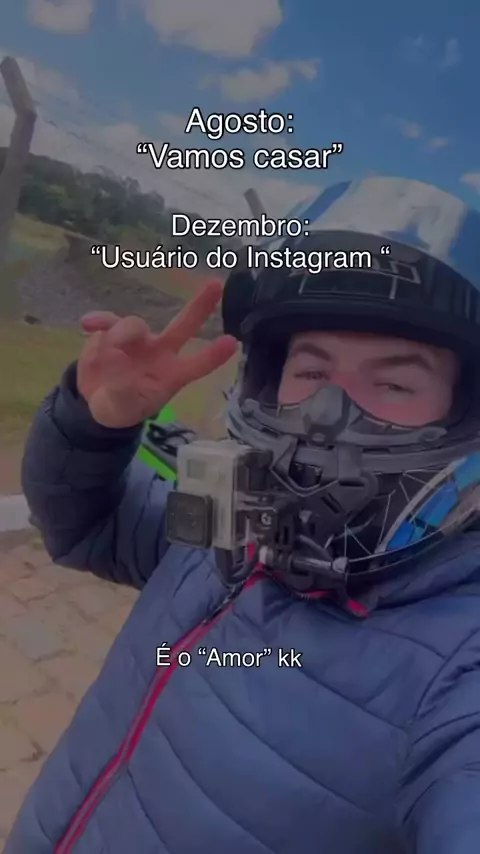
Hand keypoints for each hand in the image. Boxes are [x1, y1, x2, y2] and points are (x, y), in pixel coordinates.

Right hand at [77, 280, 237, 427]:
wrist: (95, 400)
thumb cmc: (120, 406)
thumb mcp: (121, 408)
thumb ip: (121, 388)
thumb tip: (115, 356)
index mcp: (171, 375)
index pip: (196, 365)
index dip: (213, 355)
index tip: (232, 342)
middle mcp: (160, 352)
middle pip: (183, 325)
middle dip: (200, 305)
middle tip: (215, 284)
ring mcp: (137, 340)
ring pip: (134, 325)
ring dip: (122, 335)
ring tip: (108, 352)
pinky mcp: (112, 332)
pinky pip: (107, 320)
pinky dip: (99, 320)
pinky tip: (87, 324)